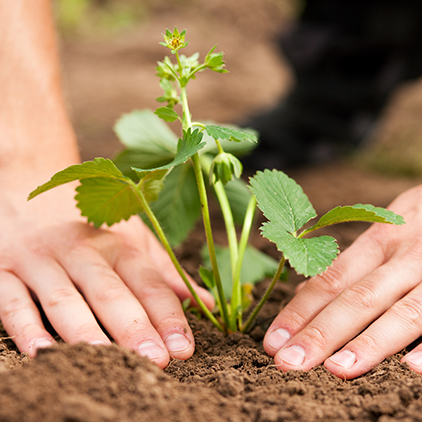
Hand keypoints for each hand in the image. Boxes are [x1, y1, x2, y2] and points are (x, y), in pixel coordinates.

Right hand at [0, 182, 213, 367]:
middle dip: (134, 327)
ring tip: (108, 361)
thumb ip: (166, 273)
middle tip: (156, 360)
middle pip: (111, 292)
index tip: (184, 348)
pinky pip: (12, 300)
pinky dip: (25, 326)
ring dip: (86, 331)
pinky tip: (41, 352)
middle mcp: (83, 250)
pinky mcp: (3, 268)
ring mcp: (42, 259)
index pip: (149, 283)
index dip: (168, 315)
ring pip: (64, 298)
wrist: (30, 182)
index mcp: (119, 244)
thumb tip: (207, 303)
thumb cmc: (90, 221)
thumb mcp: (132, 238)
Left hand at [263, 184, 421, 378]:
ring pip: (402, 311)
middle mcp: (402, 256)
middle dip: (320, 332)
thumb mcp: (382, 235)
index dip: (299, 312)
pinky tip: (411, 368)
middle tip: (288, 362)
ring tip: (336, 371)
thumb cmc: (416, 226)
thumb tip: (304, 293)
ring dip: (368, 342)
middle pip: (357, 297)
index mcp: (376, 244)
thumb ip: (350, 265)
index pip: (330, 280)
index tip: (272, 341)